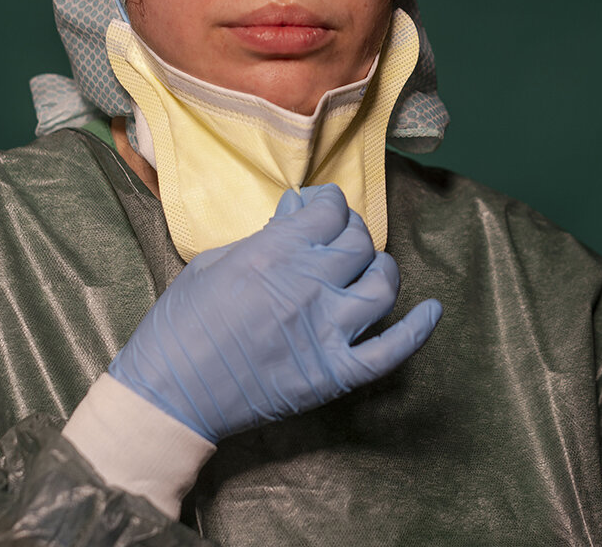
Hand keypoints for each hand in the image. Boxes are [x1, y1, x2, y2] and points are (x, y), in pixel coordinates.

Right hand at [108, 184, 441, 442]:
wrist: (170, 395)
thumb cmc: (180, 325)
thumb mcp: (213, 262)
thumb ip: (263, 237)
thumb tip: (298, 216)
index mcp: (275, 254)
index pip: (330, 210)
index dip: (328, 205)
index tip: (320, 211)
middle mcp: (308, 286)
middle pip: (359, 242)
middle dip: (351, 232)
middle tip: (338, 240)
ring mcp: (327, 332)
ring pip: (382, 285)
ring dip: (382, 269)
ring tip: (371, 269)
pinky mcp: (335, 374)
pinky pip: (392, 351)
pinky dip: (418, 329)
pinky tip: (431, 310)